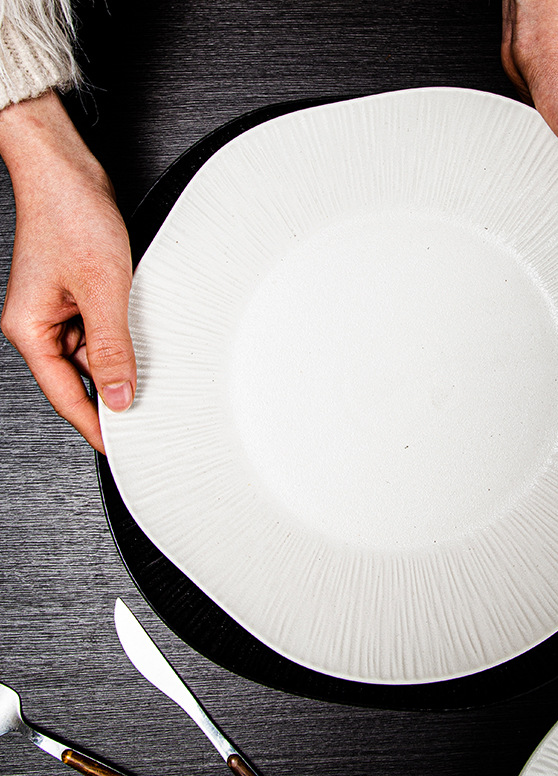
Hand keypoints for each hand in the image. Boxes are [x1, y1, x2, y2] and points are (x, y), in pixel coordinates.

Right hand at [0, 91, 134, 452]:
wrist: (68, 172)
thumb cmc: (70, 217)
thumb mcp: (102, 291)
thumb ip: (111, 347)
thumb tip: (117, 394)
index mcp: (30, 330)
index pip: (65, 394)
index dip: (94, 424)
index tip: (119, 448)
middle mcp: (41, 324)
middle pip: (79, 377)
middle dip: (112, 396)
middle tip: (148, 419)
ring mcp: (60, 310)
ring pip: (94, 355)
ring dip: (122, 365)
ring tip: (155, 376)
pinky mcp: (79, 295)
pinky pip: (103, 331)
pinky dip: (124, 341)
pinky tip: (146, 342)